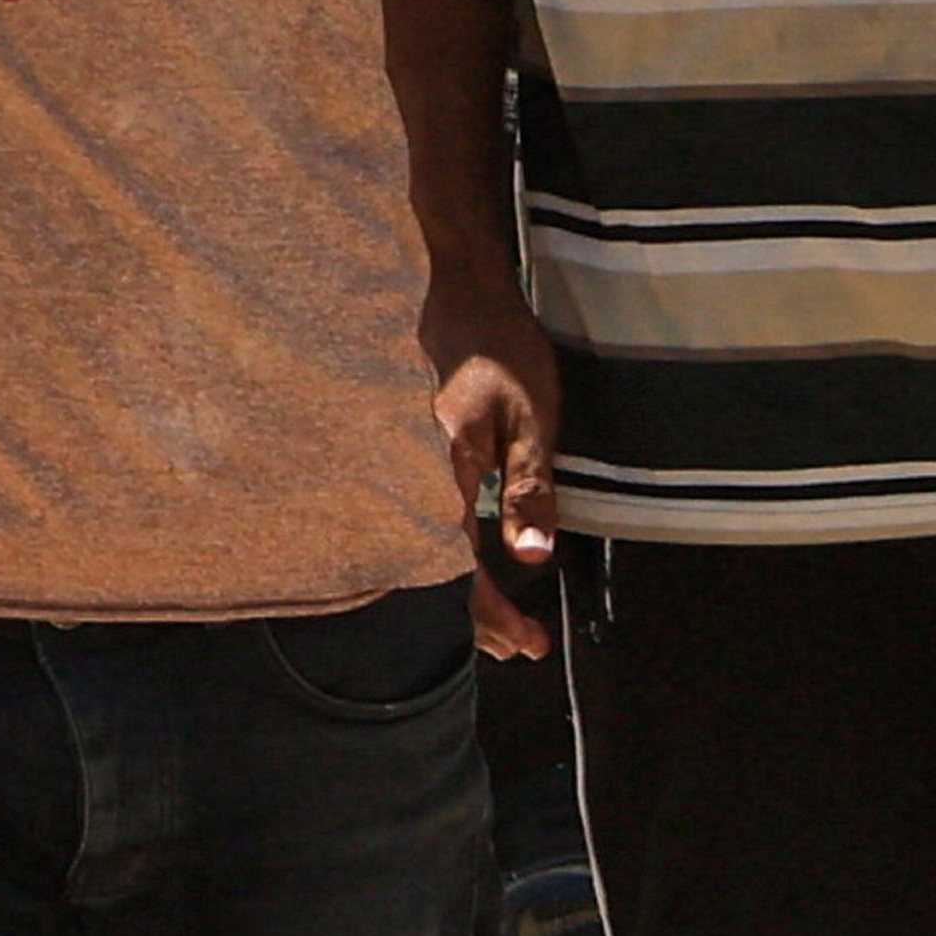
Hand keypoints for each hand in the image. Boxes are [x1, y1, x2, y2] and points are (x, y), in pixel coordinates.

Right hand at [425, 272, 559, 657]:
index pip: (460, 563)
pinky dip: (441, 548)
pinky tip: (460, 556)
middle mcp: (413, 472)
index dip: (492, 611)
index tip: (527, 645)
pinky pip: (419, 513)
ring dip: (456, 587)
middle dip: (473, 615)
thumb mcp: (531, 417)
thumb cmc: (498, 346)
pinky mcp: (410, 448)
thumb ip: (528, 486)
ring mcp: (404, 460)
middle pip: (431, 565)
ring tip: (494, 620)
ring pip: (421, 542)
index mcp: (443, 469)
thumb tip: (531, 556)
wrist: (453, 286)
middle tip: (515, 649)